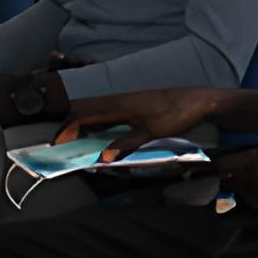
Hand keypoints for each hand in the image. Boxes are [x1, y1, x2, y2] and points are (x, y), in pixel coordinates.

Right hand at [61, 87, 224, 153]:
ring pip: (95, 109)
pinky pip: (106, 111)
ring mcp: (126, 101)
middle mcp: (119, 100)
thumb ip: (127, 143)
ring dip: (81, 122)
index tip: (57, 144)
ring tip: (72, 139)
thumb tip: (103, 158)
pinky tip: (96, 132)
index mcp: (120, 105)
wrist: (200, 100)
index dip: (67, 129)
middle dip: (68, 123)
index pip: (84, 115)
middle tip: (60, 142)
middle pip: (84, 109)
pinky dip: (95, 121)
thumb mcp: (154, 132)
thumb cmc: (178, 114)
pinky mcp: (133, 104)